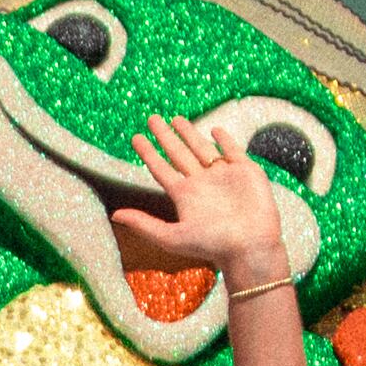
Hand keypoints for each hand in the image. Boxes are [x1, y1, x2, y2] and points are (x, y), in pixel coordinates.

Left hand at [105, 113, 291, 287]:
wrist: (251, 248)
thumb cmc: (212, 246)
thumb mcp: (172, 237)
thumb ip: (144, 224)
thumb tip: (114, 215)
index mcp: (185, 196)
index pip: (161, 169)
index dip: (148, 153)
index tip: (136, 137)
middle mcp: (202, 184)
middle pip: (179, 154)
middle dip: (165, 136)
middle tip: (152, 118)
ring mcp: (224, 177)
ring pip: (202, 149)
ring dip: (190, 134)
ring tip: (176, 119)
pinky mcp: (247, 172)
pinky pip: (233, 151)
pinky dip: (225, 140)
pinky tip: (215, 130)